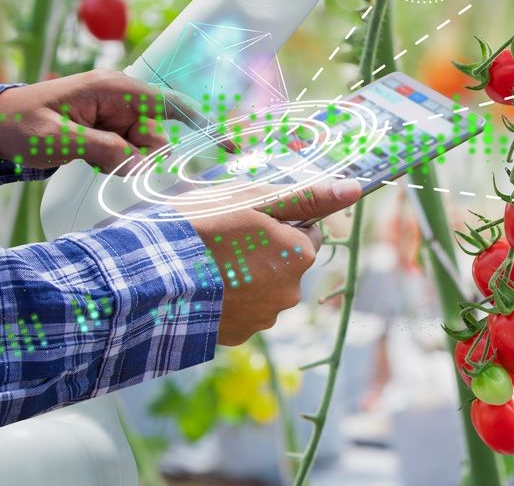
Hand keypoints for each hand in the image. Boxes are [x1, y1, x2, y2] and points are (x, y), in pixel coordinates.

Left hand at [0, 70, 204, 172]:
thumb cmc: (18, 122)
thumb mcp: (56, 137)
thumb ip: (101, 149)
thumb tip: (137, 165)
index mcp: (115, 89)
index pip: (171, 105)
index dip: (203, 123)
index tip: (228, 146)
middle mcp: (122, 101)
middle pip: (156, 138)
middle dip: (138, 158)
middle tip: (100, 161)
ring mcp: (116, 117)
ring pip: (142, 151)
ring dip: (122, 164)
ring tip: (85, 157)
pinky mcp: (109, 132)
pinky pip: (128, 156)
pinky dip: (114, 164)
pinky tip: (87, 158)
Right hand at [189, 179, 361, 345]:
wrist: (147, 278)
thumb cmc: (202, 228)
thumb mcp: (254, 199)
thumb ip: (307, 196)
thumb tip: (354, 188)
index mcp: (300, 255)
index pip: (306, 231)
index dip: (278, 221)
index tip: (247, 219)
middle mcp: (290, 293)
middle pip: (285, 261)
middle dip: (263, 250)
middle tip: (222, 239)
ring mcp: (262, 319)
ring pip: (263, 286)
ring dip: (244, 275)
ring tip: (207, 263)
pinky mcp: (235, 337)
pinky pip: (240, 310)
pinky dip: (227, 298)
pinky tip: (202, 286)